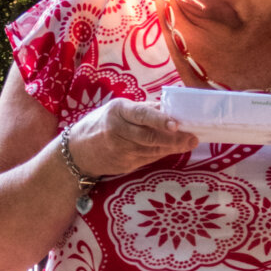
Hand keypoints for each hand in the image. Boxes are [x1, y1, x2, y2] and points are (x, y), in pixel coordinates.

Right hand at [67, 99, 197, 179]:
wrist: (78, 151)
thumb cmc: (103, 123)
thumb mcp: (118, 109)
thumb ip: (144, 109)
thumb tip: (170, 106)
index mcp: (118, 111)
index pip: (142, 115)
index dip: (160, 120)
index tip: (176, 124)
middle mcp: (118, 130)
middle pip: (150, 137)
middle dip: (174, 139)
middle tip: (192, 138)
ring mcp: (120, 150)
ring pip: (152, 150)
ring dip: (172, 148)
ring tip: (188, 143)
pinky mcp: (123, 164)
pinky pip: (147, 159)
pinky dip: (161, 154)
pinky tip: (172, 149)